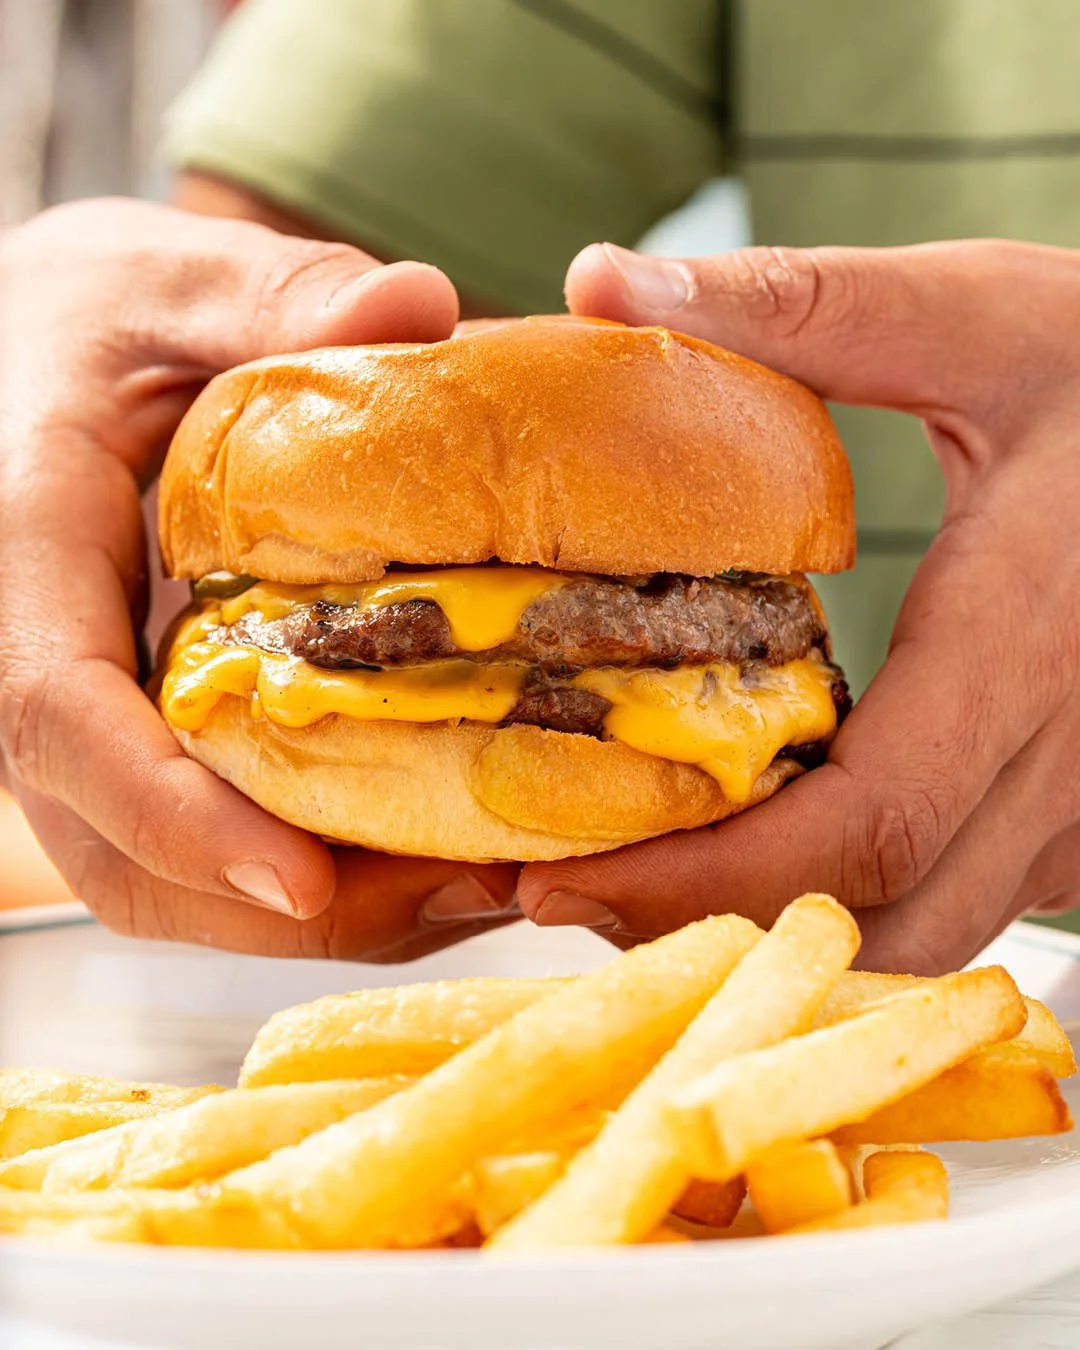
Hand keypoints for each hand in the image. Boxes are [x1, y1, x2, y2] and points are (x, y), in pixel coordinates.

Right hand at [0, 198, 517, 960]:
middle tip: (466, 892)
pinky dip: (312, 877)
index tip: (302, 880)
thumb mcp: (166, 280)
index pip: (59, 718)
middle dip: (280, 909)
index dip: (172, 815)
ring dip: (316, 917)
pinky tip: (431, 851)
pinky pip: (196, 847)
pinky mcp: (126, 738)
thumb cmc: (87, 319)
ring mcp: (74, 721)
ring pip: (155, 881)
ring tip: (479, 884)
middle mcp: (27, 665)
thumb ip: (273, 293)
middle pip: (118, 854)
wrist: (33, 361)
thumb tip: (420, 306)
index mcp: (17, 555)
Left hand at [514, 238, 1079, 973]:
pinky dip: (851, 903)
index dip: (709, 877)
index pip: (868, 820)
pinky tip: (761, 855)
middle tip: (567, 895)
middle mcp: (1077, 751)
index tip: (565, 876)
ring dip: (780, 932)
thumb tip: (602, 283)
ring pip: (931, 933)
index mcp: (1034, 635)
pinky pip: (964, 898)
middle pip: (885, 913)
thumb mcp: (980, 312)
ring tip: (643, 886)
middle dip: (715, 930)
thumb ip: (799, 304)